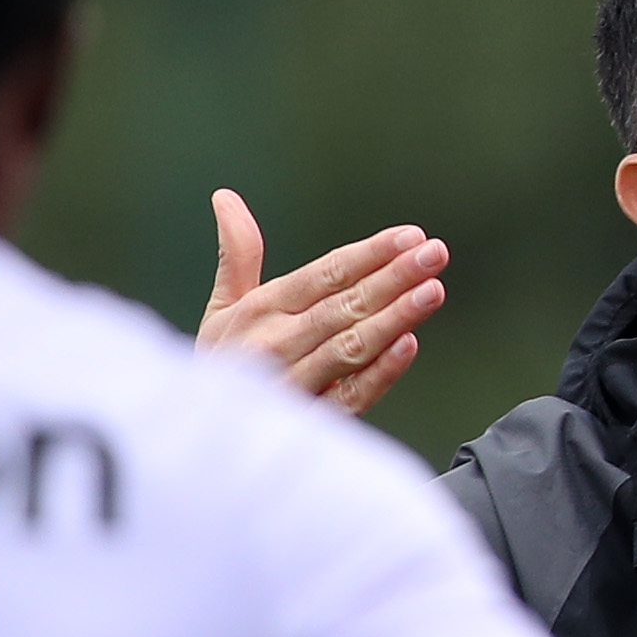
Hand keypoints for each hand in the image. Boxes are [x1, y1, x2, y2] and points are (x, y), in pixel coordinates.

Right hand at [201, 194, 448, 416]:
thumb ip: (238, 254)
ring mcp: (294, 383)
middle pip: (344, 304)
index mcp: (260, 311)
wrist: (202, 439)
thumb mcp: (223, 309)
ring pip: (351, 346)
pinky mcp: (310, 421)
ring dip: (394, 317)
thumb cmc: (222, 366)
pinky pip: (350, 396)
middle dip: (393, 277)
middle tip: (434, 254)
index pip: (324, 274)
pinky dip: (380, 372)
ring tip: (432, 291)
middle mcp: (275, 343)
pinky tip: (408, 346)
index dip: (369, 254)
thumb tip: (226, 197)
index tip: (410, 236)